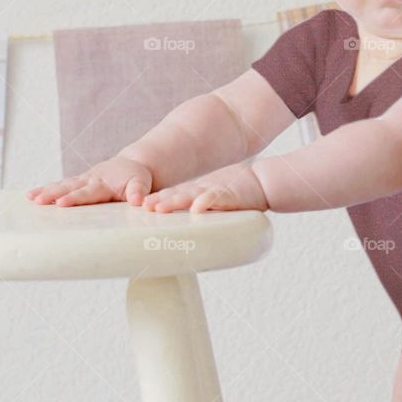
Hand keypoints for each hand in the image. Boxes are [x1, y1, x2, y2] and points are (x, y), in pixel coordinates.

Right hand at [26, 156, 152, 206]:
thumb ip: (138, 191)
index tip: (61, 203)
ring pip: (61, 185)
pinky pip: (60, 185)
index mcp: (104, 183)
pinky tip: (31, 196)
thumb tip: (138, 200)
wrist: (132, 165)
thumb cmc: (137, 178)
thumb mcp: (141, 183)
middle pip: (69, 187)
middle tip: (38, 200)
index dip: (74, 198)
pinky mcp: (78, 182)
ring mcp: (82, 180)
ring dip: (46, 191)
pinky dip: (46, 189)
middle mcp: (90, 180)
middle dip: (53, 194)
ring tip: (30, 198)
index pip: (87, 193)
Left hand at [142, 162, 267, 213]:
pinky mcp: (229, 195)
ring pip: (191, 196)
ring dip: (175, 201)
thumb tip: (185, 220)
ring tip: (160, 208)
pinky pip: (216, 198)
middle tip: (143, 207)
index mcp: (197, 192)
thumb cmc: (237, 193)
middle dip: (159, 201)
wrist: (261, 181)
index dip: (157, 200)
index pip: (173, 195)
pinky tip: (197, 208)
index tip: (140, 207)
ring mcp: (214, 192)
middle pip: (177, 195)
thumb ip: (199, 207)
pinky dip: (206, 202)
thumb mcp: (213, 198)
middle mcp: (202, 191)